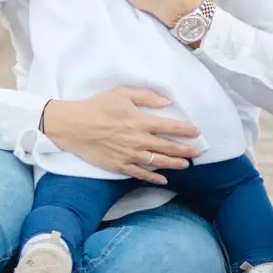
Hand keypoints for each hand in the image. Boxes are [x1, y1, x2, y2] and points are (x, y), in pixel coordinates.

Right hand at [40, 87, 202, 183]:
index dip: (186, 130)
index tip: (197, 132)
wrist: (74, 126)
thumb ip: (146, 97)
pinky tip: (163, 179)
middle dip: (186, 150)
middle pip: (168, 147)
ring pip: (158, 162)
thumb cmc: (97, 107)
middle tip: (198, 152)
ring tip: (186, 165)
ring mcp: (130, 155)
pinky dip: (154, 177)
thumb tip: (166, 102)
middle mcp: (139, 140)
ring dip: (174, 164)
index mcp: (141, 121)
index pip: (170, 127)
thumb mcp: (122, 93)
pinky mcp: (120, 165)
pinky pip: (141, 174)